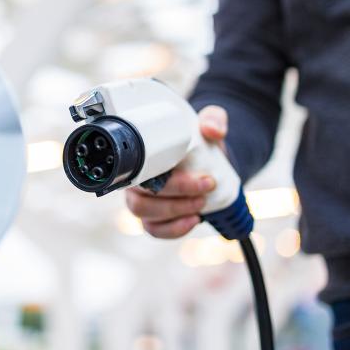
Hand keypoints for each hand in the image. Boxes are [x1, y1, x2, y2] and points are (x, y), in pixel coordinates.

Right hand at [125, 105, 227, 238]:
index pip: (139, 171)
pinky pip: (154, 230)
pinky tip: (193, 220)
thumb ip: (213, 119)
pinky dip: (174, 229)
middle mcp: (136, 181)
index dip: (168, 179)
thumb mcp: (210, 125)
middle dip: (175, 198)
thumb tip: (211, 129)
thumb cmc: (201, 143)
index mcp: (142, 157)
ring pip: (144, 215)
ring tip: (201, 204)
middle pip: (139, 198)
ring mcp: (142, 201)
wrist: (210, 163)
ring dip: (174, 213)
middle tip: (206, 188)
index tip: (201, 178)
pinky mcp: (152, 219)